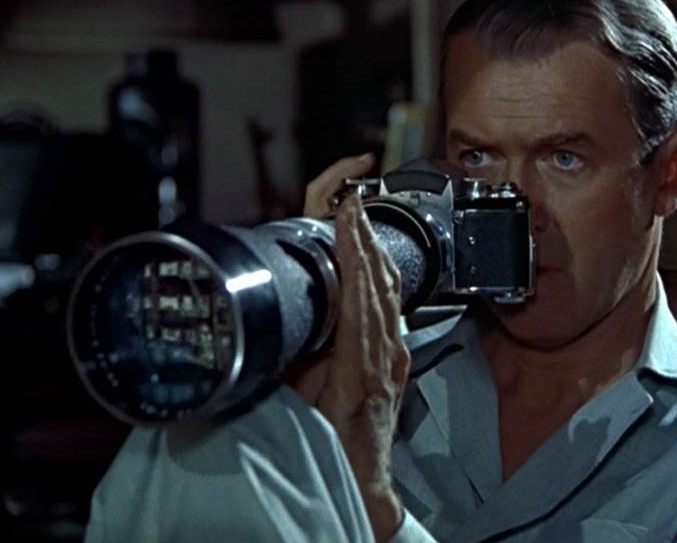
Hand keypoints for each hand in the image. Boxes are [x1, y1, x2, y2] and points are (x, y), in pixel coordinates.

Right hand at [285, 153, 409, 541]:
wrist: (365, 477)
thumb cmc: (335, 449)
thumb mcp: (304, 408)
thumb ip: (296, 366)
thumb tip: (279, 329)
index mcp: (361, 366)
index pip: (358, 294)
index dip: (353, 251)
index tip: (346, 214)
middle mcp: (386, 355)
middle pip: (378, 282)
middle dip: (364, 236)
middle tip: (351, 198)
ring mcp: (396, 353)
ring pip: (388, 290)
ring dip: (373, 249)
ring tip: (359, 216)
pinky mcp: (398, 356)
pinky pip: (392, 305)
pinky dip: (380, 274)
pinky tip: (372, 257)